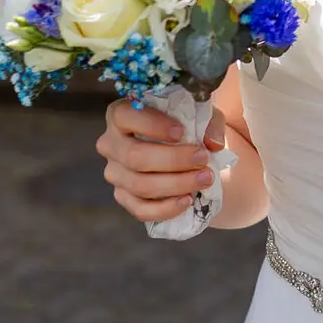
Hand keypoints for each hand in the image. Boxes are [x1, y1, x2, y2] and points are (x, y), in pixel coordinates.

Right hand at [97, 99, 227, 224]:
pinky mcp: (123, 197)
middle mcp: (110, 144)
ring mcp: (114, 173)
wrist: (178, 147)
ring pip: (139, 185)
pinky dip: (166, 208)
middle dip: (173, 160)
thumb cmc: (184, 123)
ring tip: (205, 179)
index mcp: (119, 115)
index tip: (181, 132)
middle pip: (135, 156)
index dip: (153, 125)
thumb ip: (208, 123)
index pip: (126, 116)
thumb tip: (213, 144)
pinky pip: (140, 210)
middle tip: (203, 159)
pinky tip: (187, 199)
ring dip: (176, 184)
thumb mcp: (199, 113)